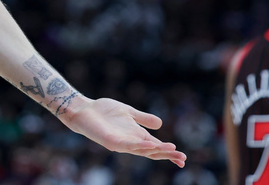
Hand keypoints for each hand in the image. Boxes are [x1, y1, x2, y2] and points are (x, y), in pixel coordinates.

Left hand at [58, 96, 186, 167]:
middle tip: (182, 159)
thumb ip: (143, 118)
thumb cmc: (104, 111)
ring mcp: (120, 143)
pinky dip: (139, 146)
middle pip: (151, 152)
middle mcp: (130, 143)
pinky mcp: (110, 141)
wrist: (85, 109)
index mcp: (135, 136)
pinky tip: (149, 145)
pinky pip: (127, 146)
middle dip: (167, 155)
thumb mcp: (129, 112)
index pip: (155, 147)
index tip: (183, 158)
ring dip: (157, 151)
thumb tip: (161, 124)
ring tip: (172, 150)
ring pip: (142, 151)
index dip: (168, 153)